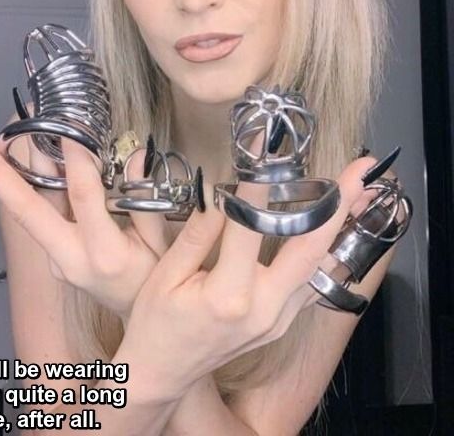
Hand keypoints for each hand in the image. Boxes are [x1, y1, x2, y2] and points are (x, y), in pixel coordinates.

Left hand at [0, 128, 168, 319]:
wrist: (139, 319)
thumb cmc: (154, 282)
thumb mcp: (160, 242)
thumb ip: (146, 200)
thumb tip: (137, 156)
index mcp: (106, 254)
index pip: (85, 198)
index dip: (76, 161)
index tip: (69, 128)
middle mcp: (71, 259)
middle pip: (26, 211)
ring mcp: (56, 261)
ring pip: (27, 211)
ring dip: (5, 174)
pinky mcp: (53, 258)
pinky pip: (39, 218)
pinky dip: (30, 187)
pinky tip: (29, 161)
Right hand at [116, 156, 377, 400]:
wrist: (163, 372)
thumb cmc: (154, 322)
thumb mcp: (166, 274)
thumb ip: (199, 233)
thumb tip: (224, 192)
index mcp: (228, 294)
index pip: (251, 223)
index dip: (261, 180)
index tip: (268, 144)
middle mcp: (264, 308)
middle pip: (310, 248)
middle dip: (338, 205)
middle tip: (360, 170)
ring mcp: (279, 320)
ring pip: (320, 266)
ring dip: (341, 227)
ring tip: (360, 193)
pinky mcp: (282, 323)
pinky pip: (311, 283)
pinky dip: (326, 253)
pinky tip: (336, 231)